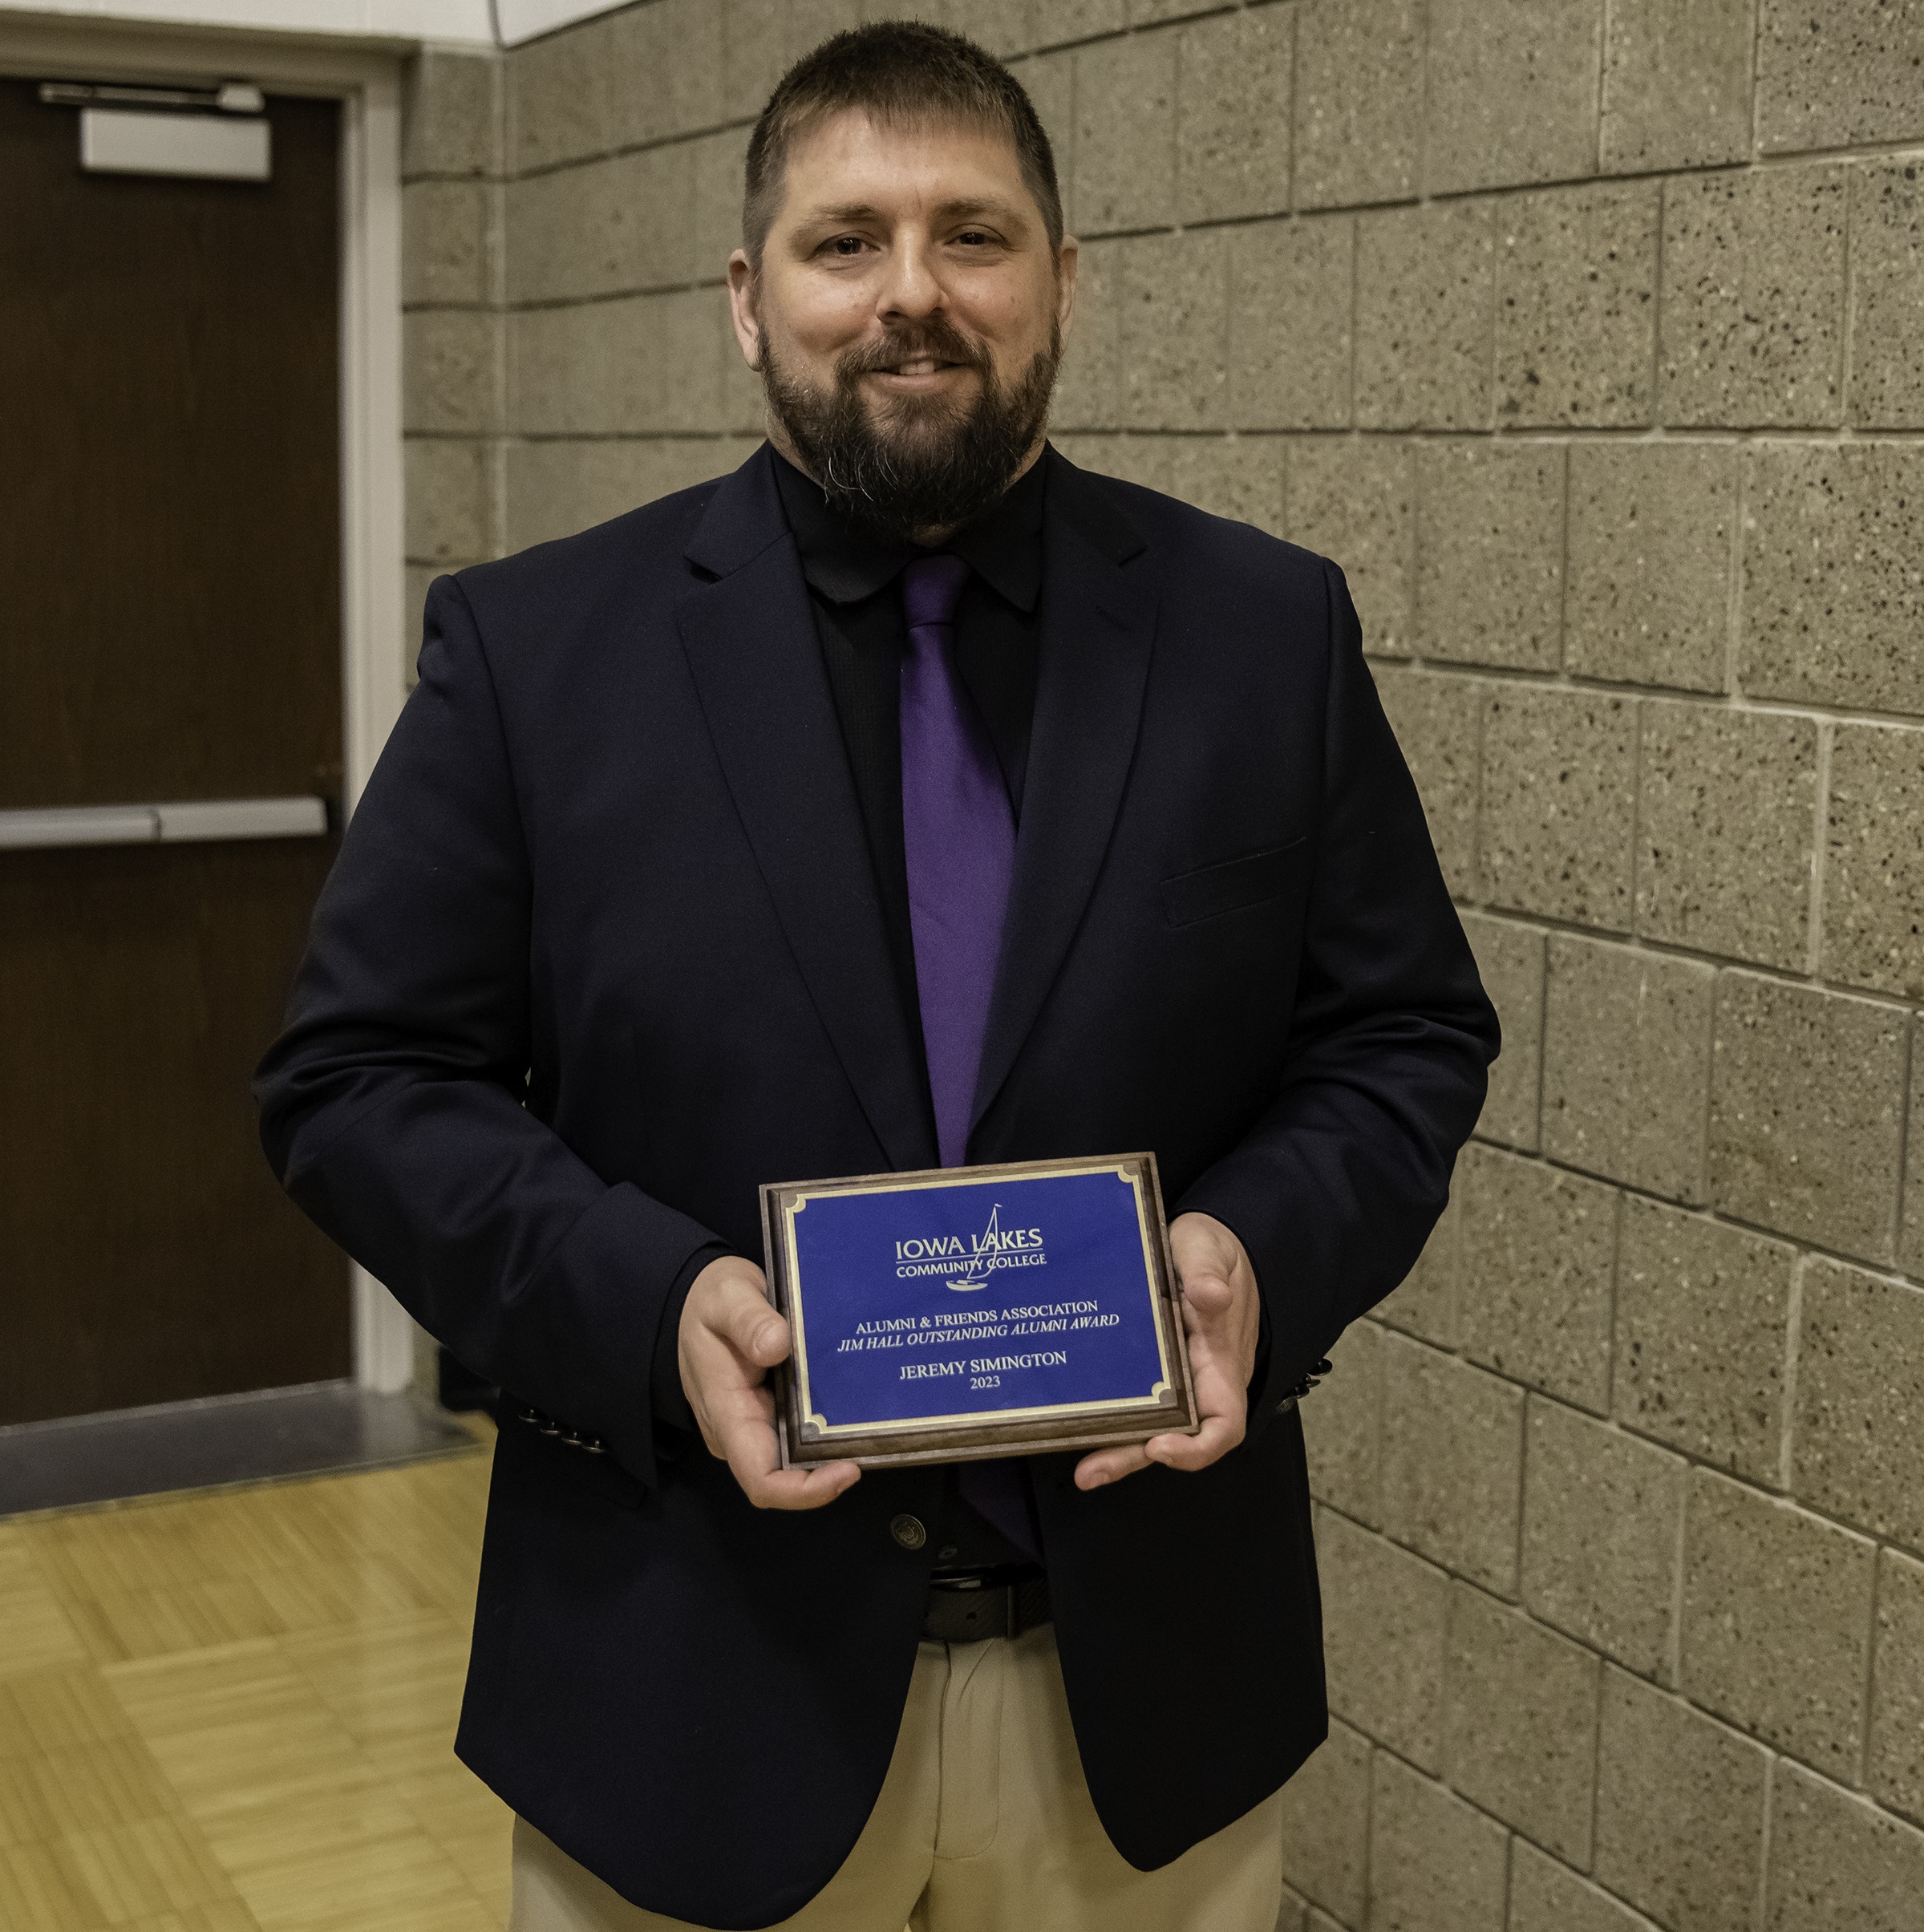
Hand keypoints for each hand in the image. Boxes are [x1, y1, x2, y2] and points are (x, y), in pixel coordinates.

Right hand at [678, 1254, 860, 1508]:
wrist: (700, 1300)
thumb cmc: (711, 1302)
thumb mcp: (727, 1298)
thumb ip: (748, 1320)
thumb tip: (777, 1345)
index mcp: (728, 1414)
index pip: (762, 1480)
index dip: (805, 1490)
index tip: (849, 1469)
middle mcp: (744, 1431)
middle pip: (789, 1474)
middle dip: (833, 1467)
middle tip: (878, 1436)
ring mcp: (759, 1423)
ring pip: (801, 1454)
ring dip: (836, 1446)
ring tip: (879, 1419)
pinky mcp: (773, 1410)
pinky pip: (804, 1430)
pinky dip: (830, 1425)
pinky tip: (861, 1403)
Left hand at [1074, 1211, 1260, 1490]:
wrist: (1205, 1244)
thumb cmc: (1214, 1250)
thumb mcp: (1209, 1251)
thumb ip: (1208, 1273)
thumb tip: (1211, 1295)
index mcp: (1221, 1361)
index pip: (1224, 1423)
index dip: (1196, 1447)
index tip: (1160, 1445)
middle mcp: (1200, 1381)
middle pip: (1175, 1437)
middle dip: (1134, 1457)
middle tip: (1091, 1471)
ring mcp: (1175, 1378)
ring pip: (1149, 1425)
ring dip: (1116, 1447)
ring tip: (1081, 1467)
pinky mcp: (1151, 1368)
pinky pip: (1134, 1400)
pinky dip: (1109, 1415)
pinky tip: (1075, 1421)